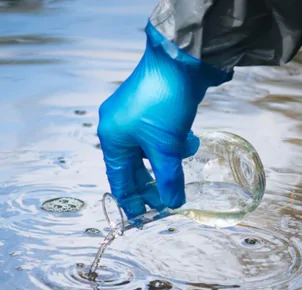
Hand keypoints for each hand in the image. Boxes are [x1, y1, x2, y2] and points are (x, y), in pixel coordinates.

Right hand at [97, 21, 230, 218]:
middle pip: (134, 166)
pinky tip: (188, 140)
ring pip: (151, 150)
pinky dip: (174, 142)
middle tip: (167, 201)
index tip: (144, 218)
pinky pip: (160, 135)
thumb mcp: (167, 147)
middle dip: (153, 182)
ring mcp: (136, 115)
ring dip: (168, 160)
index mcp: (112, 137)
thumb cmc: (164, 101)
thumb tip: (173, 204)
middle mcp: (119, 126)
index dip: (131, 200)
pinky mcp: (153, 107)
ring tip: (183, 163)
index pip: (118, 179)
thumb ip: (169, 179)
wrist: (181, 60)